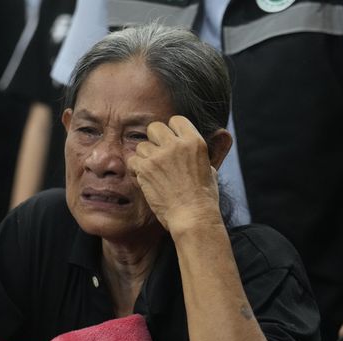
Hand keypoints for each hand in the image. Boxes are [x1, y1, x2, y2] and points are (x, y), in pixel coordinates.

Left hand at [127, 116, 220, 233]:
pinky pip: (133, 160)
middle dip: (154, 140)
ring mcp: (160, 156)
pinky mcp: (146, 169)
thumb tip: (197, 147)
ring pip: (141, 146)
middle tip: (158, 157)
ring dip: (145, 157)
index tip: (171, 144)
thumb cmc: (204, 199)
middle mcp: (177, 145)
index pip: (176, 120)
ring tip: (153, 172)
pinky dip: (136, 169)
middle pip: (155, 128)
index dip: (172, 131)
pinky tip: (145, 179)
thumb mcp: (210, 170)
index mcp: (195, 142)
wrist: (193, 217)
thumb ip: (199, 154)